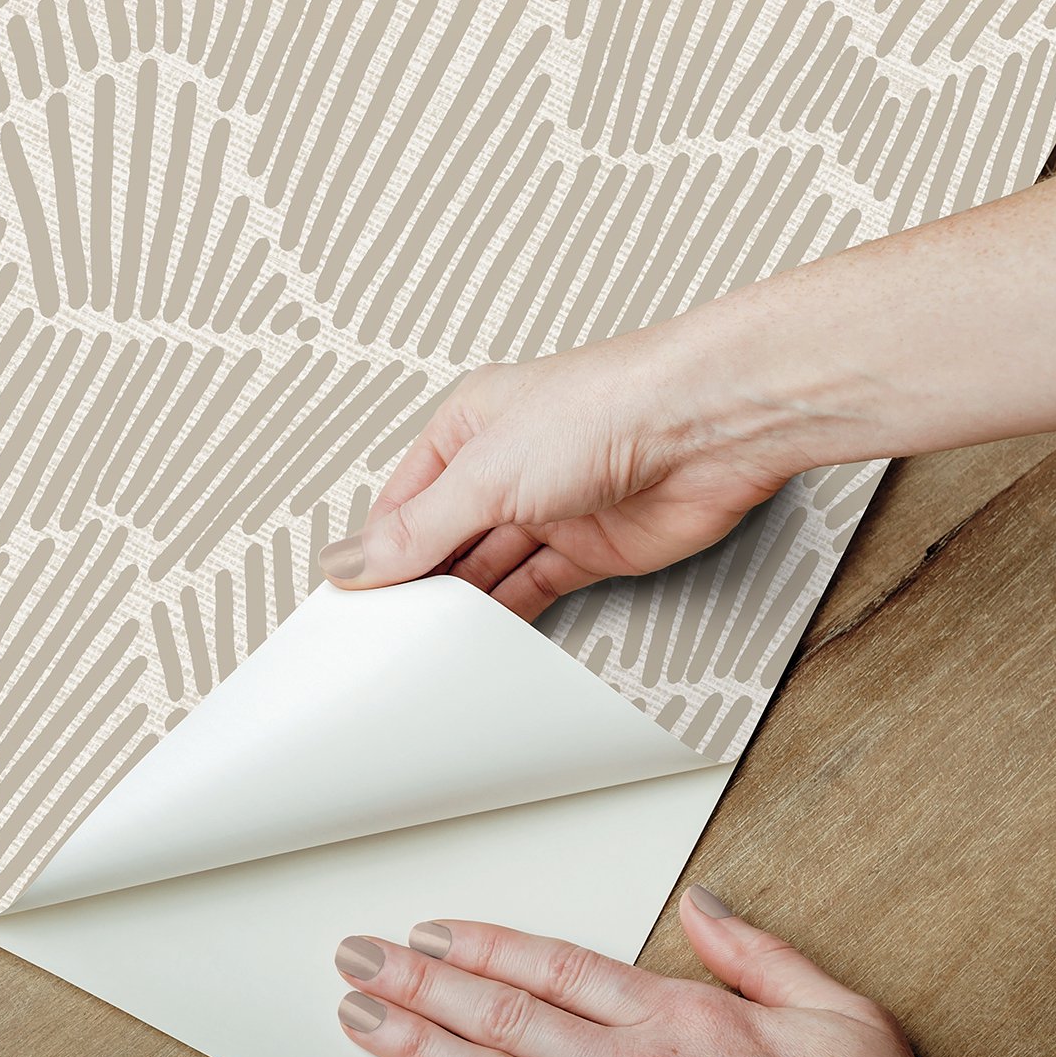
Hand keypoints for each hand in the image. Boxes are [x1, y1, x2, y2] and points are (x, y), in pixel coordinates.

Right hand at [319, 334, 804, 620]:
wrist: (706, 427)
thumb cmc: (602, 409)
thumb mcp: (484, 473)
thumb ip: (419, 529)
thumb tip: (352, 561)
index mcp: (468, 428)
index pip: (403, 501)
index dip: (376, 550)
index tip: (349, 602)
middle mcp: (506, 466)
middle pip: (444, 538)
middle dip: (418, 582)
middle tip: (384, 635)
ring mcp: (549, 508)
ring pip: (489, 568)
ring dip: (463, 604)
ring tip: (426, 647)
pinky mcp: (592, 548)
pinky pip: (536, 588)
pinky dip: (510, 616)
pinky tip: (483, 642)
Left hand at [332, 889, 969, 1056]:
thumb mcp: (837, 1012)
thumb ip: (755, 951)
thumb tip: (700, 903)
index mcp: (683, 1021)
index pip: (553, 966)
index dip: (480, 946)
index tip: (429, 932)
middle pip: (505, 1018)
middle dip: (420, 986)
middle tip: (359, 962)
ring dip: (419, 1050)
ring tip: (363, 1020)